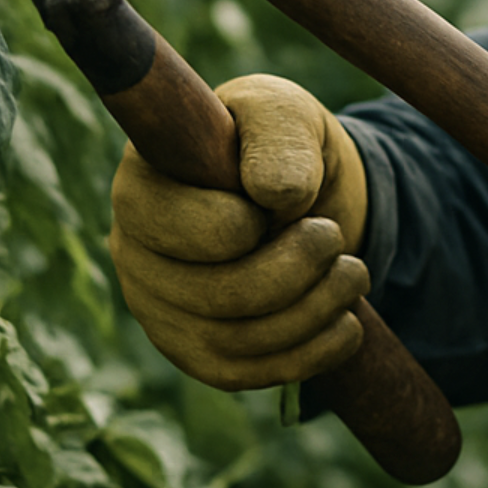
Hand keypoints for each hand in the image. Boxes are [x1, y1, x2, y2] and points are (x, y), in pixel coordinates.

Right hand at [108, 74, 369, 390]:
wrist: (296, 187)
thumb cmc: (276, 141)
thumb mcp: (284, 113)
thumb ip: (279, 136)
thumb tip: (276, 196)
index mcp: (139, 183)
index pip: (177, 227)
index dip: (245, 222)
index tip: (292, 197)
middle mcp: (132, 250)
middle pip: (212, 295)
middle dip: (293, 271)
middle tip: (335, 237)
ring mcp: (157, 307)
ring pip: (232, 342)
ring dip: (311, 312)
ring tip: (354, 272)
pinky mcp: (191, 350)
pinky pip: (242, 374)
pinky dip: (307, 355)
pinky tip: (347, 323)